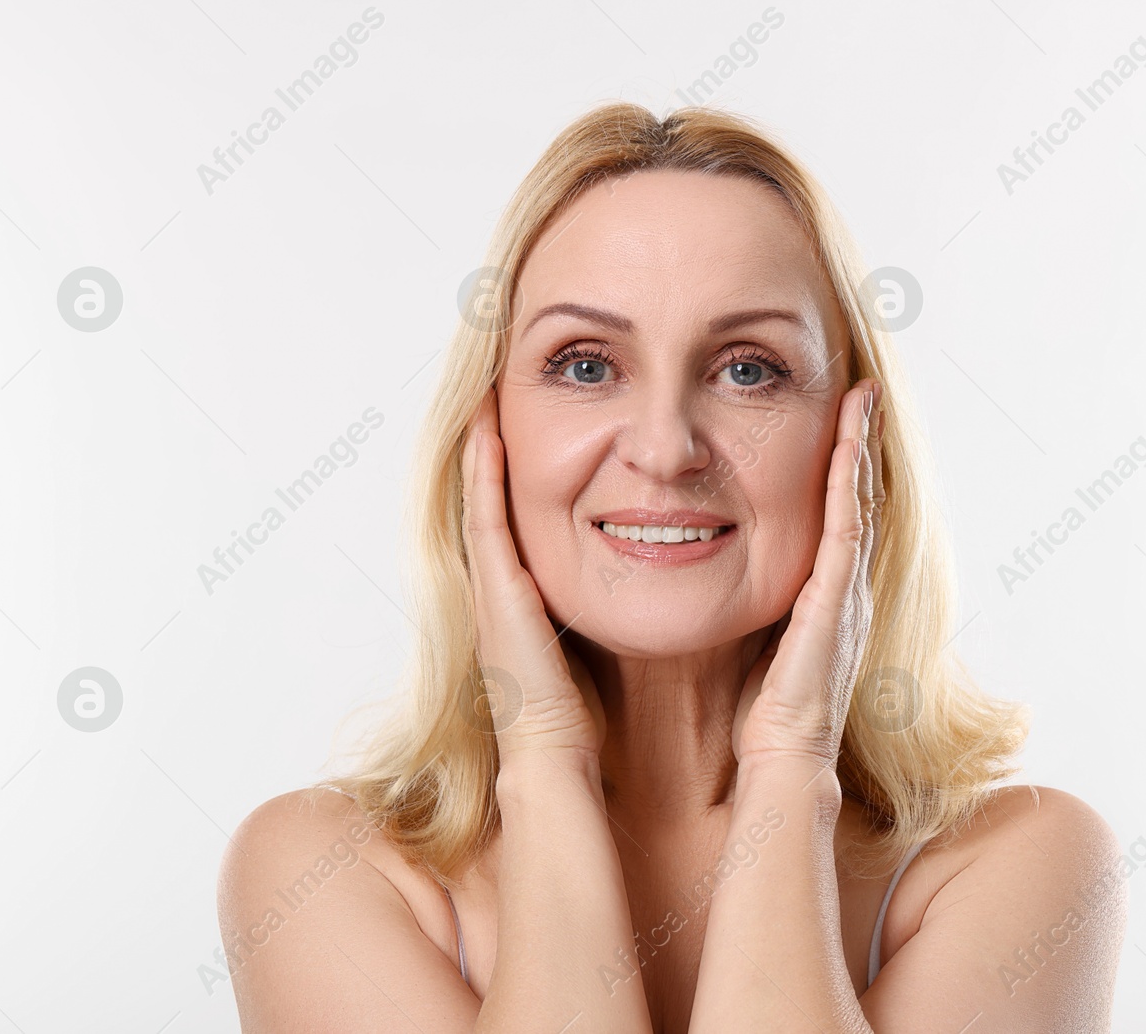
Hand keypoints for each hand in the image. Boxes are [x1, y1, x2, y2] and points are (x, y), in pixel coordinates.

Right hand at [461, 389, 605, 761]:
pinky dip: (481, 473)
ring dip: (481, 446)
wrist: (555, 756)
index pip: (522, 516)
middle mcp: (502, 583)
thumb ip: (616, 604)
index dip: (520, 470)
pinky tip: (486, 431)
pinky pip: (485, 518)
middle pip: (495, 498)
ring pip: (481, 497)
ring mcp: (491, 585)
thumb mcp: (603, 639)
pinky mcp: (493, 590)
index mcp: (528, 594)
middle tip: (498, 389)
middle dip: (495, 446)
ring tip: (487, 393)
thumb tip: (664, 570)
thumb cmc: (586, 711)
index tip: (531, 422)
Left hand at [731, 378, 882, 768]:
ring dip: (861, 448)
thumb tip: (699, 567)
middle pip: (857, 498)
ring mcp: (846, 591)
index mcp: (822, 595)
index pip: (834, 516)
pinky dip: (850, 481)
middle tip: (861, 392)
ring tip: (862, 400)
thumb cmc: (757, 711)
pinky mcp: (836, 600)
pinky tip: (849, 444)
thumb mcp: (749, 640)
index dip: (838, 467)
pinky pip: (846, 527)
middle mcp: (843, 587)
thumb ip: (742, 603)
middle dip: (860, 444)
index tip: (837, 420)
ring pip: (858, 502)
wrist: (782, 758)